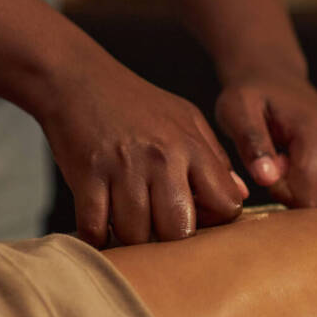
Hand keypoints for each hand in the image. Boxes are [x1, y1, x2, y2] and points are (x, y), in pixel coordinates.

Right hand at [41, 48, 248, 246]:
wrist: (77, 77)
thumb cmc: (134, 101)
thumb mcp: (185, 118)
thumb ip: (214, 157)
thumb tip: (239, 194)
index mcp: (191, 145)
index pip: (226, 204)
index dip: (214, 219)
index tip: (196, 214)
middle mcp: (162, 158)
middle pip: (178, 231)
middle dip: (167, 238)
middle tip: (155, 226)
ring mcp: (123, 168)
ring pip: (135, 235)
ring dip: (129, 237)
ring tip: (125, 221)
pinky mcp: (87, 176)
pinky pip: (95, 229)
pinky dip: (95, 236)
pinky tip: (99, 222)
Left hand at [215, 71, 316, 207]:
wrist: (275, 80)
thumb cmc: (253, 99)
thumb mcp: (237, 112)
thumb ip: (251, 144)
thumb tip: (267, 177)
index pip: (308, 196)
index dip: (283, 197)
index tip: (270, 177)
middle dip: (312, 208)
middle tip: (290, 183)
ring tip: (309, 184)